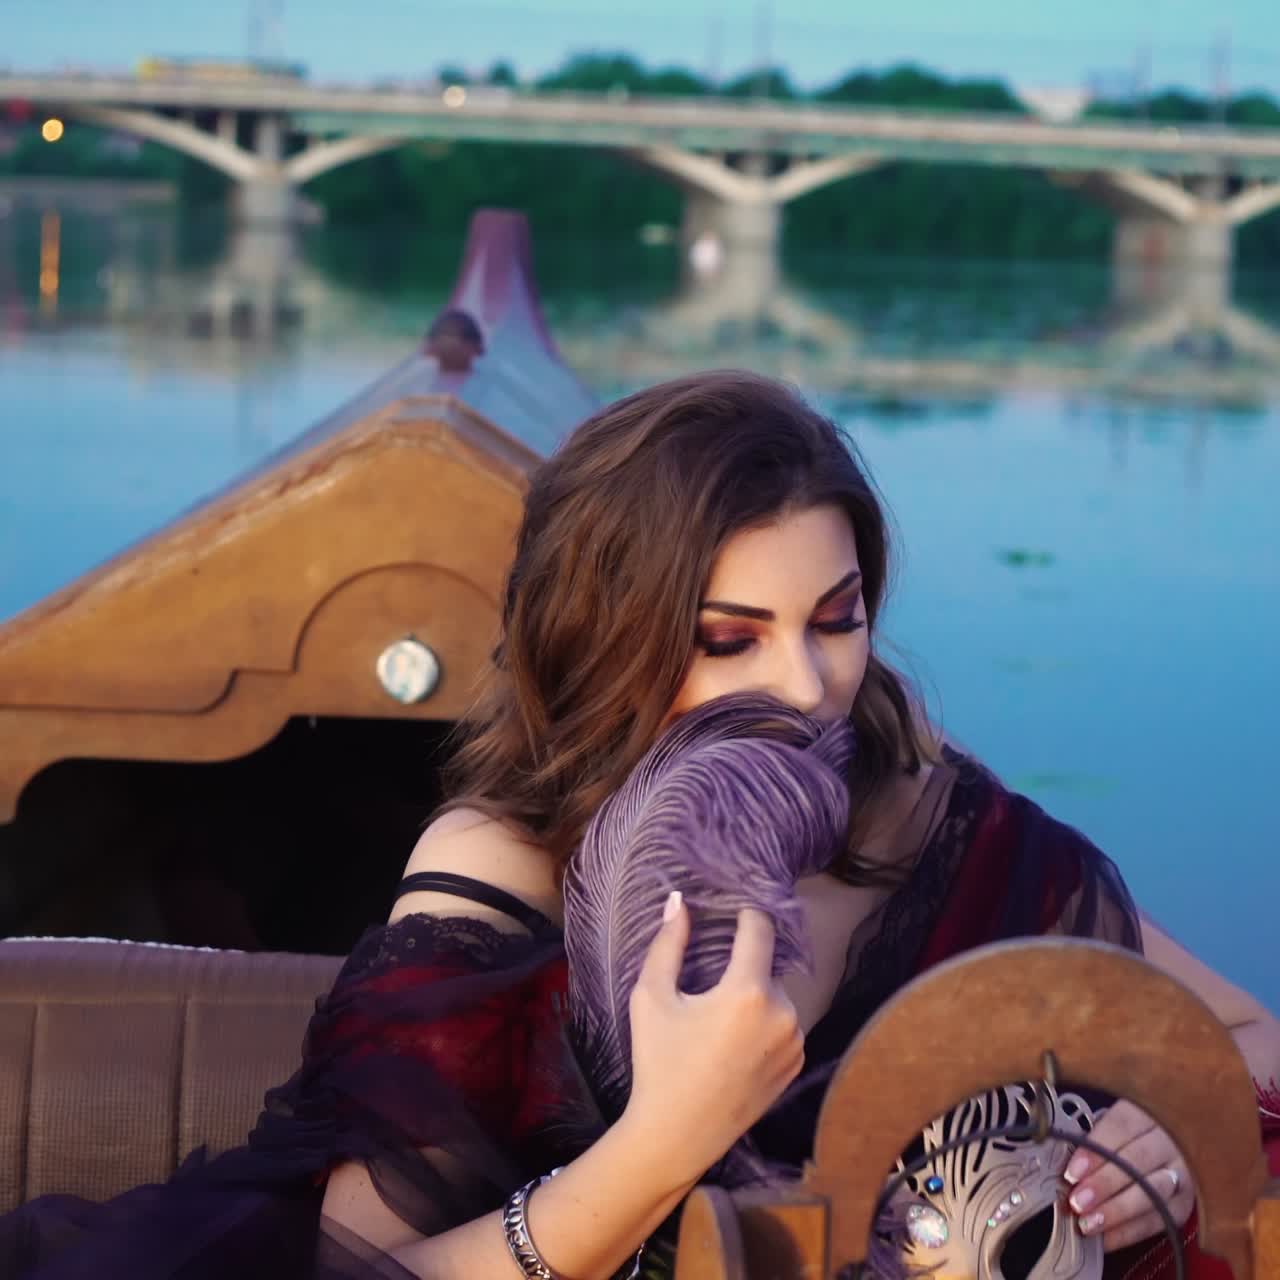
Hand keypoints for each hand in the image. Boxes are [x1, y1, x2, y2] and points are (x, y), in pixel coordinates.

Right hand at [622, 893, 804, 1189]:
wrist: (676, 1135)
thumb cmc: (659, 1062)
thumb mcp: (651, 997)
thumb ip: (668, 943)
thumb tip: (679, 900)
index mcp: (748, 991)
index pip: (760, 929)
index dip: (746, 913)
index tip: (731, 908)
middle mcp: (782, 1013)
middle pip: (765, 966)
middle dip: (740, 966)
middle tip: (708, 984)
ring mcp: (794, 1042)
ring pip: (776, 996)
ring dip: (753, 996)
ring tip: (718, 1021)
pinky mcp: (796, 1065)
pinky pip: (783, 1025)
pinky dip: (764, 1023)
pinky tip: (733, 1043)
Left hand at [1064, 1100, 1193, 1251]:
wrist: (1172, 1142)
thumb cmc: (1129, 1132)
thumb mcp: (1115, 1121)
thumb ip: (1094, 1138)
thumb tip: (1064, 1167)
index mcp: (1146, 1111)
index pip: (1121, 1126)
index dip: (1095, 1150)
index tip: (1071, 1171)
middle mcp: (1170, 1140)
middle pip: (1137, 1161)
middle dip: (1104, 1184)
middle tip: (1077, 1201)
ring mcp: (1184, 1173)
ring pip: (1153, 1193)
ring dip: (1117, 1211)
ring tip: (1089, 1222)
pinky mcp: (1186, 1203)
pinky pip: (1160, 1220)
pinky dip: (1130, 1232)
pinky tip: (1106, 1238)